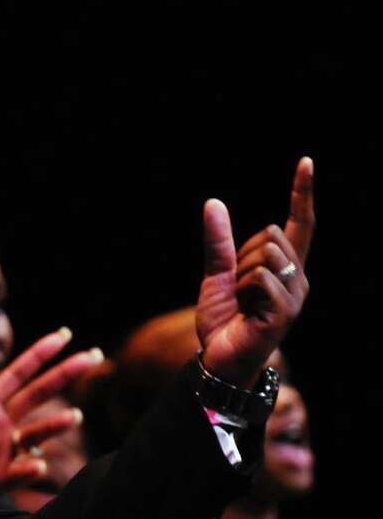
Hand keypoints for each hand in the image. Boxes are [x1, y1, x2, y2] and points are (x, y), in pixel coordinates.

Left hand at [0, 329, 102, 515]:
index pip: (17, 375)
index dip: (39, 355)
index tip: (64, 335)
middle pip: (37, 396)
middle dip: (65, 376)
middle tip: (94, 356)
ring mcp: (2, 453)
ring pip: (37, 434)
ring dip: (55, 426)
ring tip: (75, 417)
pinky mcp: (0, 480)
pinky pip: (20, 472)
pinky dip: (29, 468)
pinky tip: (38, 464)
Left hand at [196, 158, 313, 385]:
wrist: (219, 356)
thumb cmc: (223, 319)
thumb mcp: (216, 275)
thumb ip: (218, 242)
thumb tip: (213, 203)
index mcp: (284, 267)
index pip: (298, 224)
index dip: (301, 193)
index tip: (306, 162)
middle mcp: (297, 277)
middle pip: (270, 234)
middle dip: (241, 255)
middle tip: (237, 288)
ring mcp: (294, 294)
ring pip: (265, 254)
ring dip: (240, 275)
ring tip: (241, 302)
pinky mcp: (286, 310)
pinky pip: (260, 277)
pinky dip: (243, 290)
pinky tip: (245, 311)